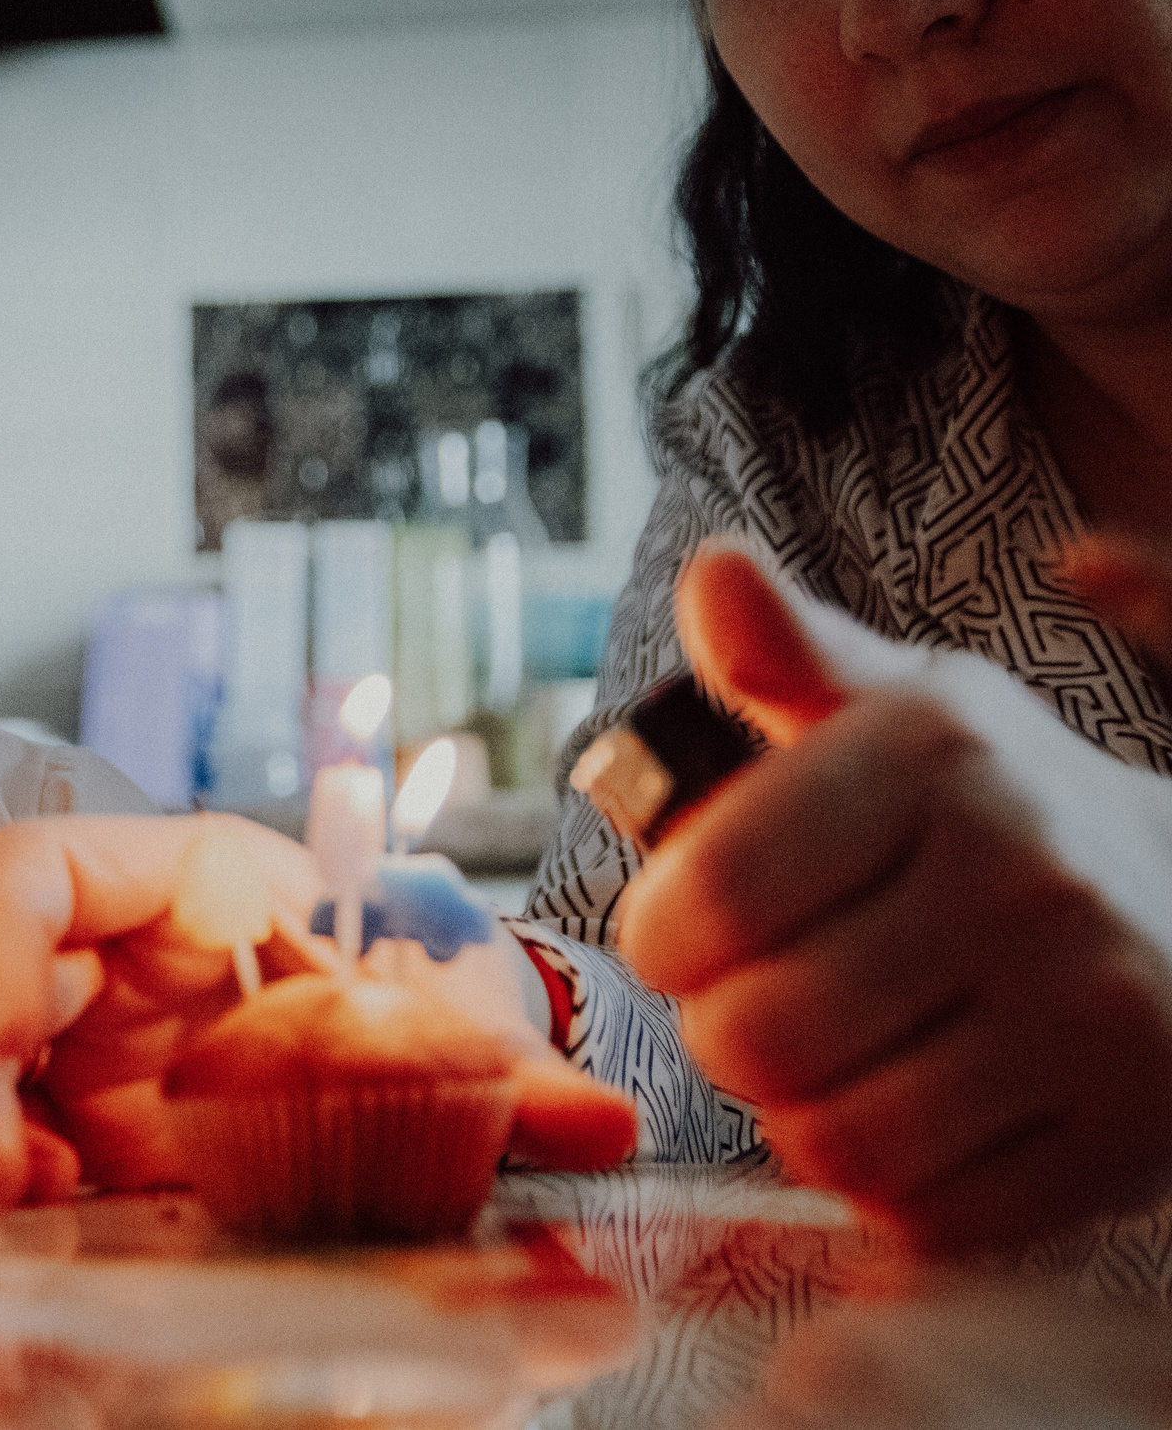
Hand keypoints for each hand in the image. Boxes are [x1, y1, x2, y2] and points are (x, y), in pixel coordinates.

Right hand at [0, 814, 637, 1210]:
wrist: (404, 1045)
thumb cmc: (407, 997)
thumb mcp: (448, 1028)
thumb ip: (509, 1074)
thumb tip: (606, 1125)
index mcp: (182, 881)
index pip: (38, 867)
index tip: (9, 1024)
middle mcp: (99, 943)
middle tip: (6, 1168)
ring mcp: (64, 1023)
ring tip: (18, 1195)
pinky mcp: (52, 1100)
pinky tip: (35, 1206)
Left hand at [619, 545, 1171, 1252]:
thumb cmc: (1000, 807)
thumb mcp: (904, 708)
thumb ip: (786, 652)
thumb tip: (714, 572)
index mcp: (944, 761)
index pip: (714, 894)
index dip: (662, 936)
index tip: (684, 932)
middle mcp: (1031, 883)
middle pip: (754, 1034)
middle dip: (723, 1031)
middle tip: (755, 1003)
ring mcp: (1096, 1021)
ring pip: (832, 1139)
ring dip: (797, 1115)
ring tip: (828, 1058)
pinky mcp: (1129, 1144)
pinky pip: (926, 1215)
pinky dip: (889, 1185)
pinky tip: (911, 1113)